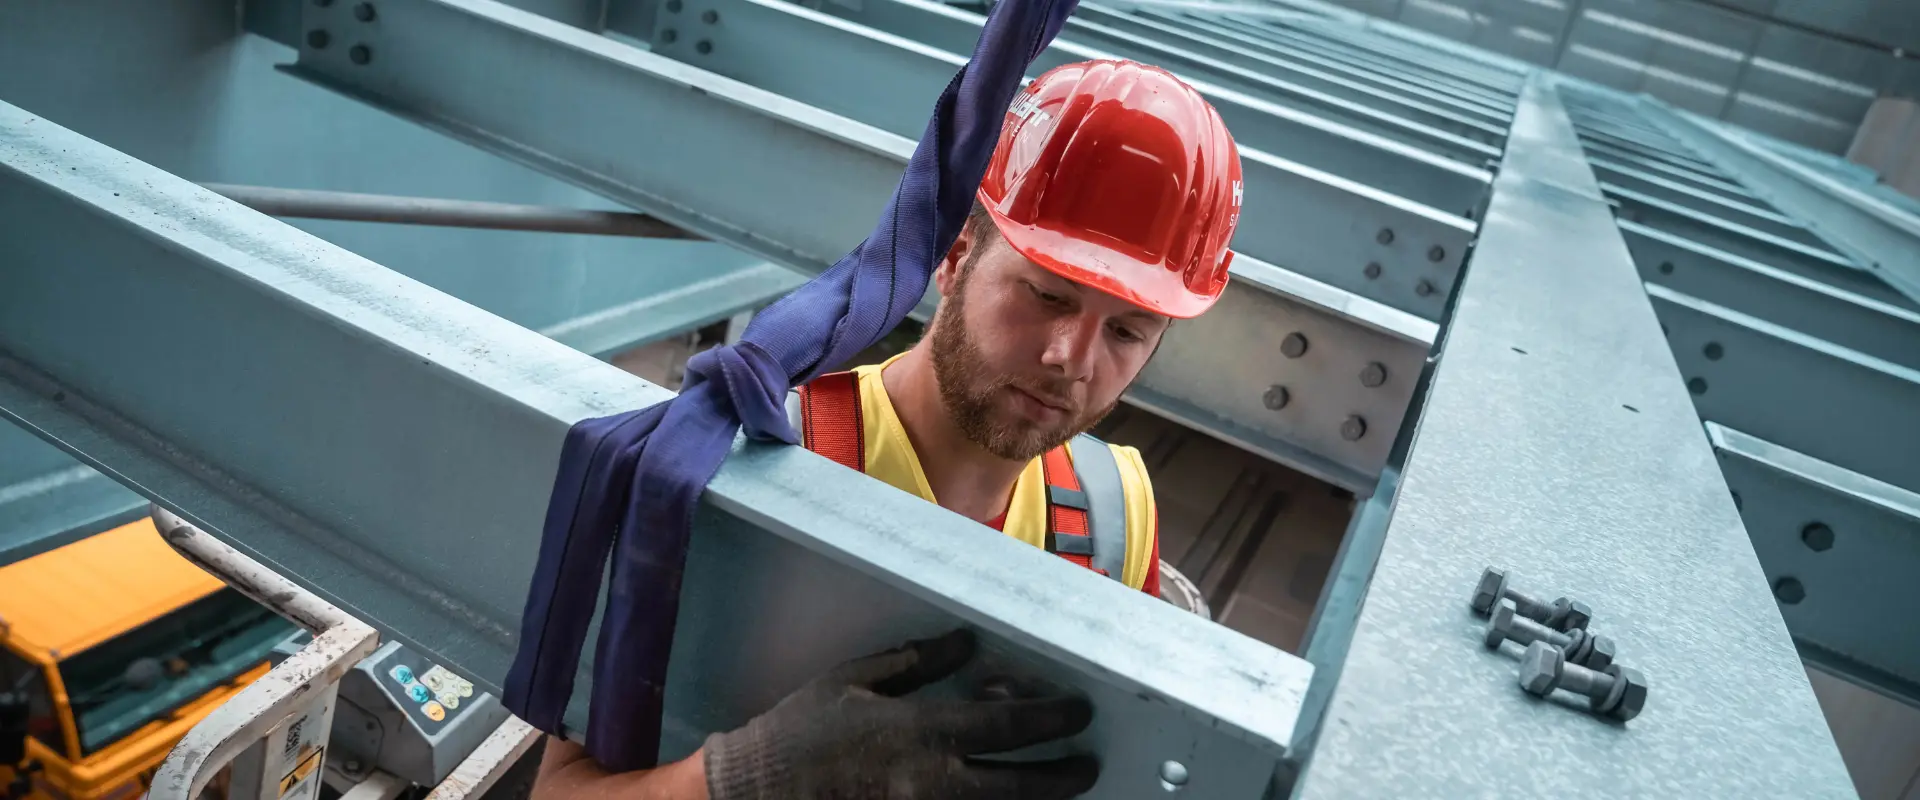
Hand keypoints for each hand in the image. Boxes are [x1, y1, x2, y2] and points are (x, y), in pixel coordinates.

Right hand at [703, 629, 1098, 799]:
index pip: (1007, 725)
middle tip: (1086, 765)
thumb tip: (966, 641)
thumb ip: (917, 662)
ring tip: (1063, 793)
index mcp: (919, 731)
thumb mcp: (853, 679)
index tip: (1078, 712)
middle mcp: (931, 782)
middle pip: (1021, 786)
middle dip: (1063, 776)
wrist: (753, 794)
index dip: (1051, 719)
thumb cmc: (798, 731)